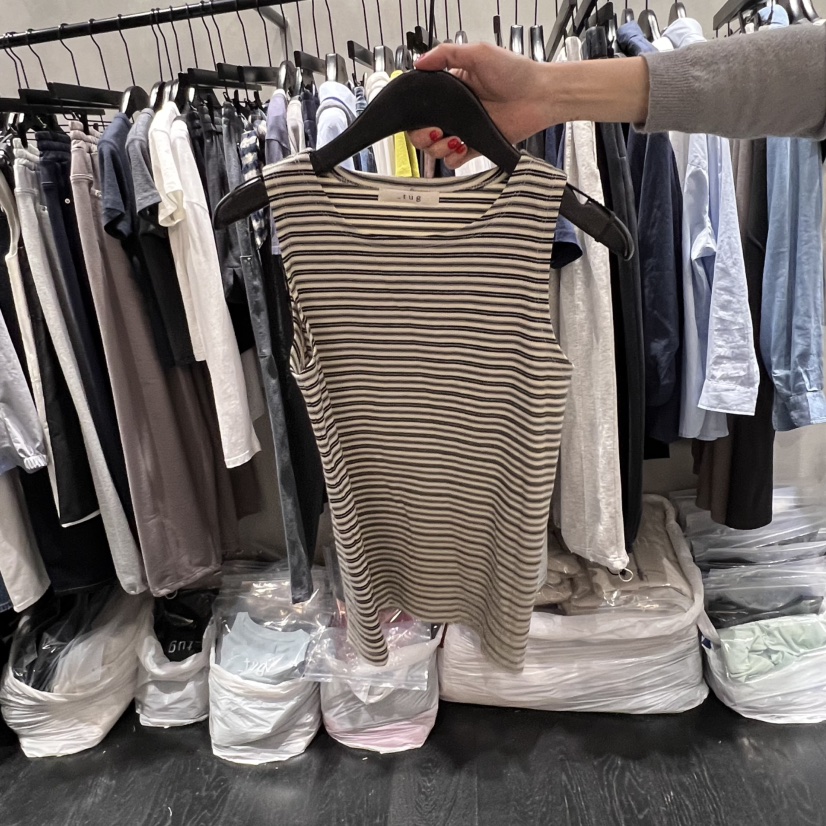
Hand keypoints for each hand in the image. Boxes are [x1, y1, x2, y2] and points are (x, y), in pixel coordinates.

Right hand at [409, 42, 552, 168]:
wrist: (539, 96)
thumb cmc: (515, 72)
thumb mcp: (478, 53)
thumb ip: (447, 54)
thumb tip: (419, 61)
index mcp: (452, 88)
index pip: (422, 106)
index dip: (417, 115)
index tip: (423, 117)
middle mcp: (456, 110)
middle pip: (424, 131)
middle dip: (424, 136)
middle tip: (437, 132)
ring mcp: (465, 129)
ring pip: (437, 148)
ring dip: (439, 148)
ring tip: (454, 139)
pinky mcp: (476, 145)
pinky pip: (455, 160)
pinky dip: (454, 158)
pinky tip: (462, 147)